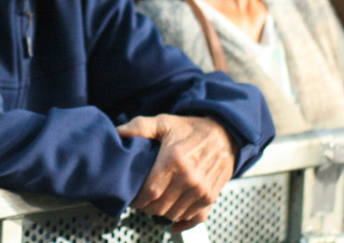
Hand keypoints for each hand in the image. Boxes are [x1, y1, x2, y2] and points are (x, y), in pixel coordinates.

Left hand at [116, 114, 235, 230]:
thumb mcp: (164, 123)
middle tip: (141, 200)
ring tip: (156, 203)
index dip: (137, 199)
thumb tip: (118, 132)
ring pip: (174, 214)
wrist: (224, 135)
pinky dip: (181, 221)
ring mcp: (201, 190)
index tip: (132, 197)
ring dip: (162, 212)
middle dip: (147, 207)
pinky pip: (193, 218)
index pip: (150, 192)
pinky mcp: (210, 197)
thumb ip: (139, 127)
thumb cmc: (191, 129)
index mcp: (174, 160)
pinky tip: (173, 219)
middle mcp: (189, 178)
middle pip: (160, 207)